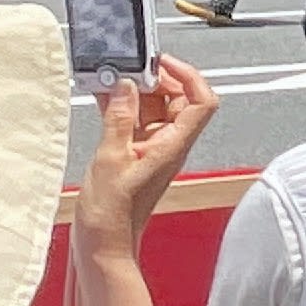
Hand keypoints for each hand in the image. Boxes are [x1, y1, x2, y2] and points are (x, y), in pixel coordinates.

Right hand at [78, 57, 217, 254]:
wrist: (103, 245)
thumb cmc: (112, 216)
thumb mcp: (111, 158)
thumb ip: (119, 118)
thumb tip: (126, 86)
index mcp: (173, 146)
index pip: (202, 101)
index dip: (188, 75)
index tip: (161, 61)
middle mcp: (168, 145)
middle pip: (177, 99)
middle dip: (155, 79)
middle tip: (128, 70)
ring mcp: (152, 149)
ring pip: (154, 108)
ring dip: (135, 92)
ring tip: (111, 81)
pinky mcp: (134, 153)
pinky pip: (135, 121)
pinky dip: (122, 107)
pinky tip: (103, 98)